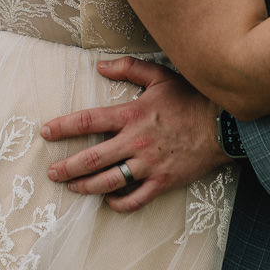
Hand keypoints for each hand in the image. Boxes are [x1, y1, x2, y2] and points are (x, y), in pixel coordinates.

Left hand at [40, 58, 228, 210]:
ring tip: (72, 188)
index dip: (62, 128)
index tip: (46, 132)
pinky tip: (109, 201)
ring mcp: (149, 165)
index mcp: (132, 114)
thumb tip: (100, 66)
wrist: (223, 125)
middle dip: (67, 167)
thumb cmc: (191, 99)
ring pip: (109, 182)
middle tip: (52, 173)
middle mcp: (135, 141)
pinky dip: (119, 203)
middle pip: (91, 159)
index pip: (87, 121)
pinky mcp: (163, 181)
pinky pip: (135, 199)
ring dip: (85, 187)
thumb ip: (129, 69)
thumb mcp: (160, 76)